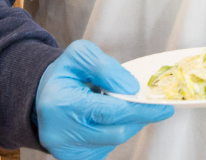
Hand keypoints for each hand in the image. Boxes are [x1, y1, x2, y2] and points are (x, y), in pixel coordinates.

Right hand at [35, 40, 173, 159]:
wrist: (41, 99)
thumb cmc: (64, 76)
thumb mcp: (79, 56)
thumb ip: (105, 67)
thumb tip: (131, 88)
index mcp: (61, 104)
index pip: (112, 112)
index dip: (141, 109)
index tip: (164, 107)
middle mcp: (62, 134)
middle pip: (117, 132)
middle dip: (139, 118)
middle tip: (156, 107)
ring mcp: (67, 151)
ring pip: (114, 141)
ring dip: (128, 124)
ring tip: (123, 106)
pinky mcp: (74, 159)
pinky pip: (106, 148)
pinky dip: (116, 133)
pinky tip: (110, 120)